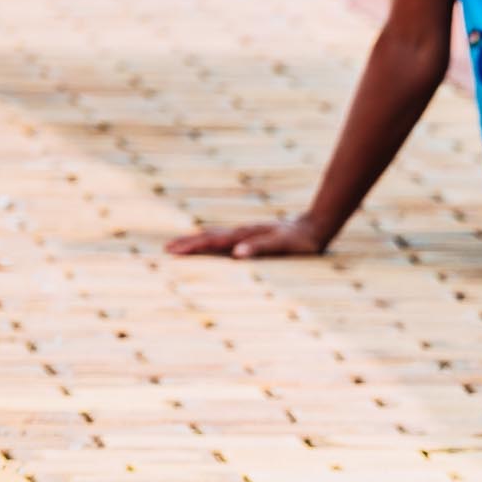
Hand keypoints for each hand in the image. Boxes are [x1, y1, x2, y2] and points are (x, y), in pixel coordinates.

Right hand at [167, 214, 329, 258]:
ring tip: (179, 245)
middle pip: (210, 236)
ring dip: (196, 241)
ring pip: (215, 236)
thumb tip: (236, 254)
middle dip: (188, 243)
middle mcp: (242, 232)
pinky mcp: (251, 236)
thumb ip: (260, 248)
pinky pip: (225, 239)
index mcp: (245, 235)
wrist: (314, 227)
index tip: (174, 251)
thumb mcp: (282, 246)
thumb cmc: (300, 240)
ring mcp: (246, 233)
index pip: (214, 241)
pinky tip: (207, 245)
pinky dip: (210, 241)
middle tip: (166, 249)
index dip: (193, 247)